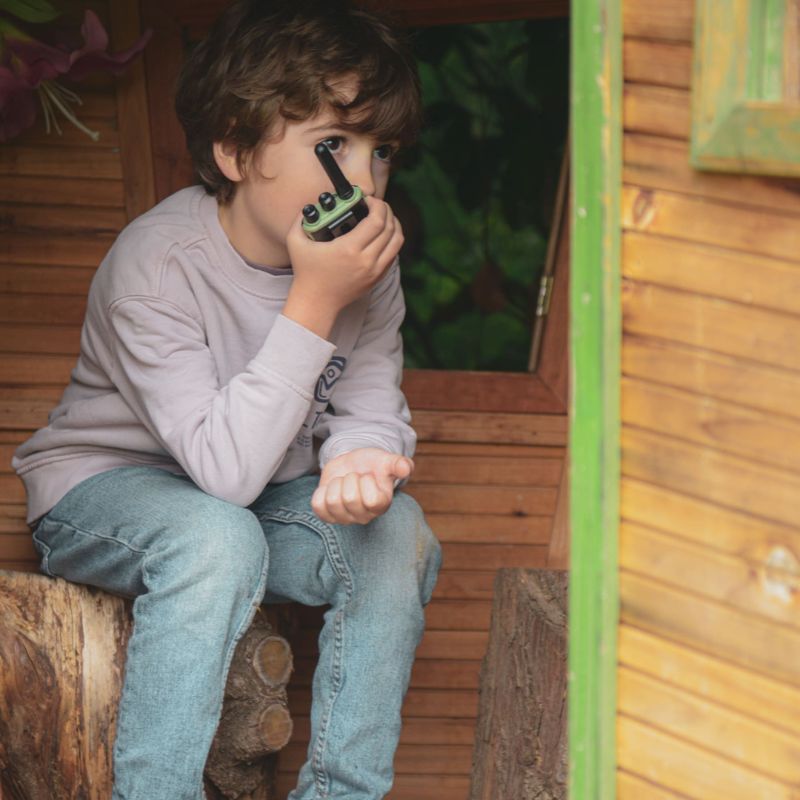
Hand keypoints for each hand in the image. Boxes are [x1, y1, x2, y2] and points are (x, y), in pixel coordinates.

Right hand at [283, 197, 403, 338]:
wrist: (317, 302)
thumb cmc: (306, 272)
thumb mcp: (296, 241)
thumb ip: (300, 219)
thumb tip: (309, 205)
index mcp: (349, 249)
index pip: (377, 220)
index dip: (377, 205)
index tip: (368, 200)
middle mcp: (366, 260)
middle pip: (390, 227)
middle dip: (386, 210)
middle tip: (376, 205)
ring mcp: (375, 271)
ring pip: (397, 241)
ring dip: (394, 224)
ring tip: (384, 217)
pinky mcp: (377, 278)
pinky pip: (394, 254)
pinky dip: (392, 240)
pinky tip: (383, 234)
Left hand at [312, 447, 413, 524]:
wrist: (352, 464)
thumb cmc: (372, 465)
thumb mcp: (386, 460)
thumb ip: (399, 464)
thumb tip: (407, 468)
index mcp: (381, 505)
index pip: (371, 500)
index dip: (366, 481)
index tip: (368, 476)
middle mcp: (363, 516)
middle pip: (350, 499)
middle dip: (349, 479)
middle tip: (354, 477)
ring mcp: (344, 518)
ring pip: (332, 501)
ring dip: (335, 484)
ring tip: (343, 482)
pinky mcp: (326, 515)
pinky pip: (317, 505)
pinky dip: (322, 491)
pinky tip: (331, 489)